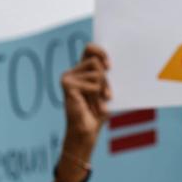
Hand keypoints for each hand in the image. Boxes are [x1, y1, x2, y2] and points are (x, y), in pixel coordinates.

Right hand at [50, 44, 111, 181]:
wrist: (86, 132)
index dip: (101, 52)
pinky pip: (93, 84)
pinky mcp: (67, 84)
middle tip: (105, 96)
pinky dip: (96, 96)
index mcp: (81, 71)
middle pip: (97, 63)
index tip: (110, 66)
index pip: (90, 49)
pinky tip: (89, 105)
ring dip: (102, 91)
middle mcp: (72, 71)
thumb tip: (113, 64)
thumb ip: (106, 76)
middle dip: (106, 81)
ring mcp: (68, 77)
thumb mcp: (106, 91)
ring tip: (96, 103)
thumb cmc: (97, 113)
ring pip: (97, 74)